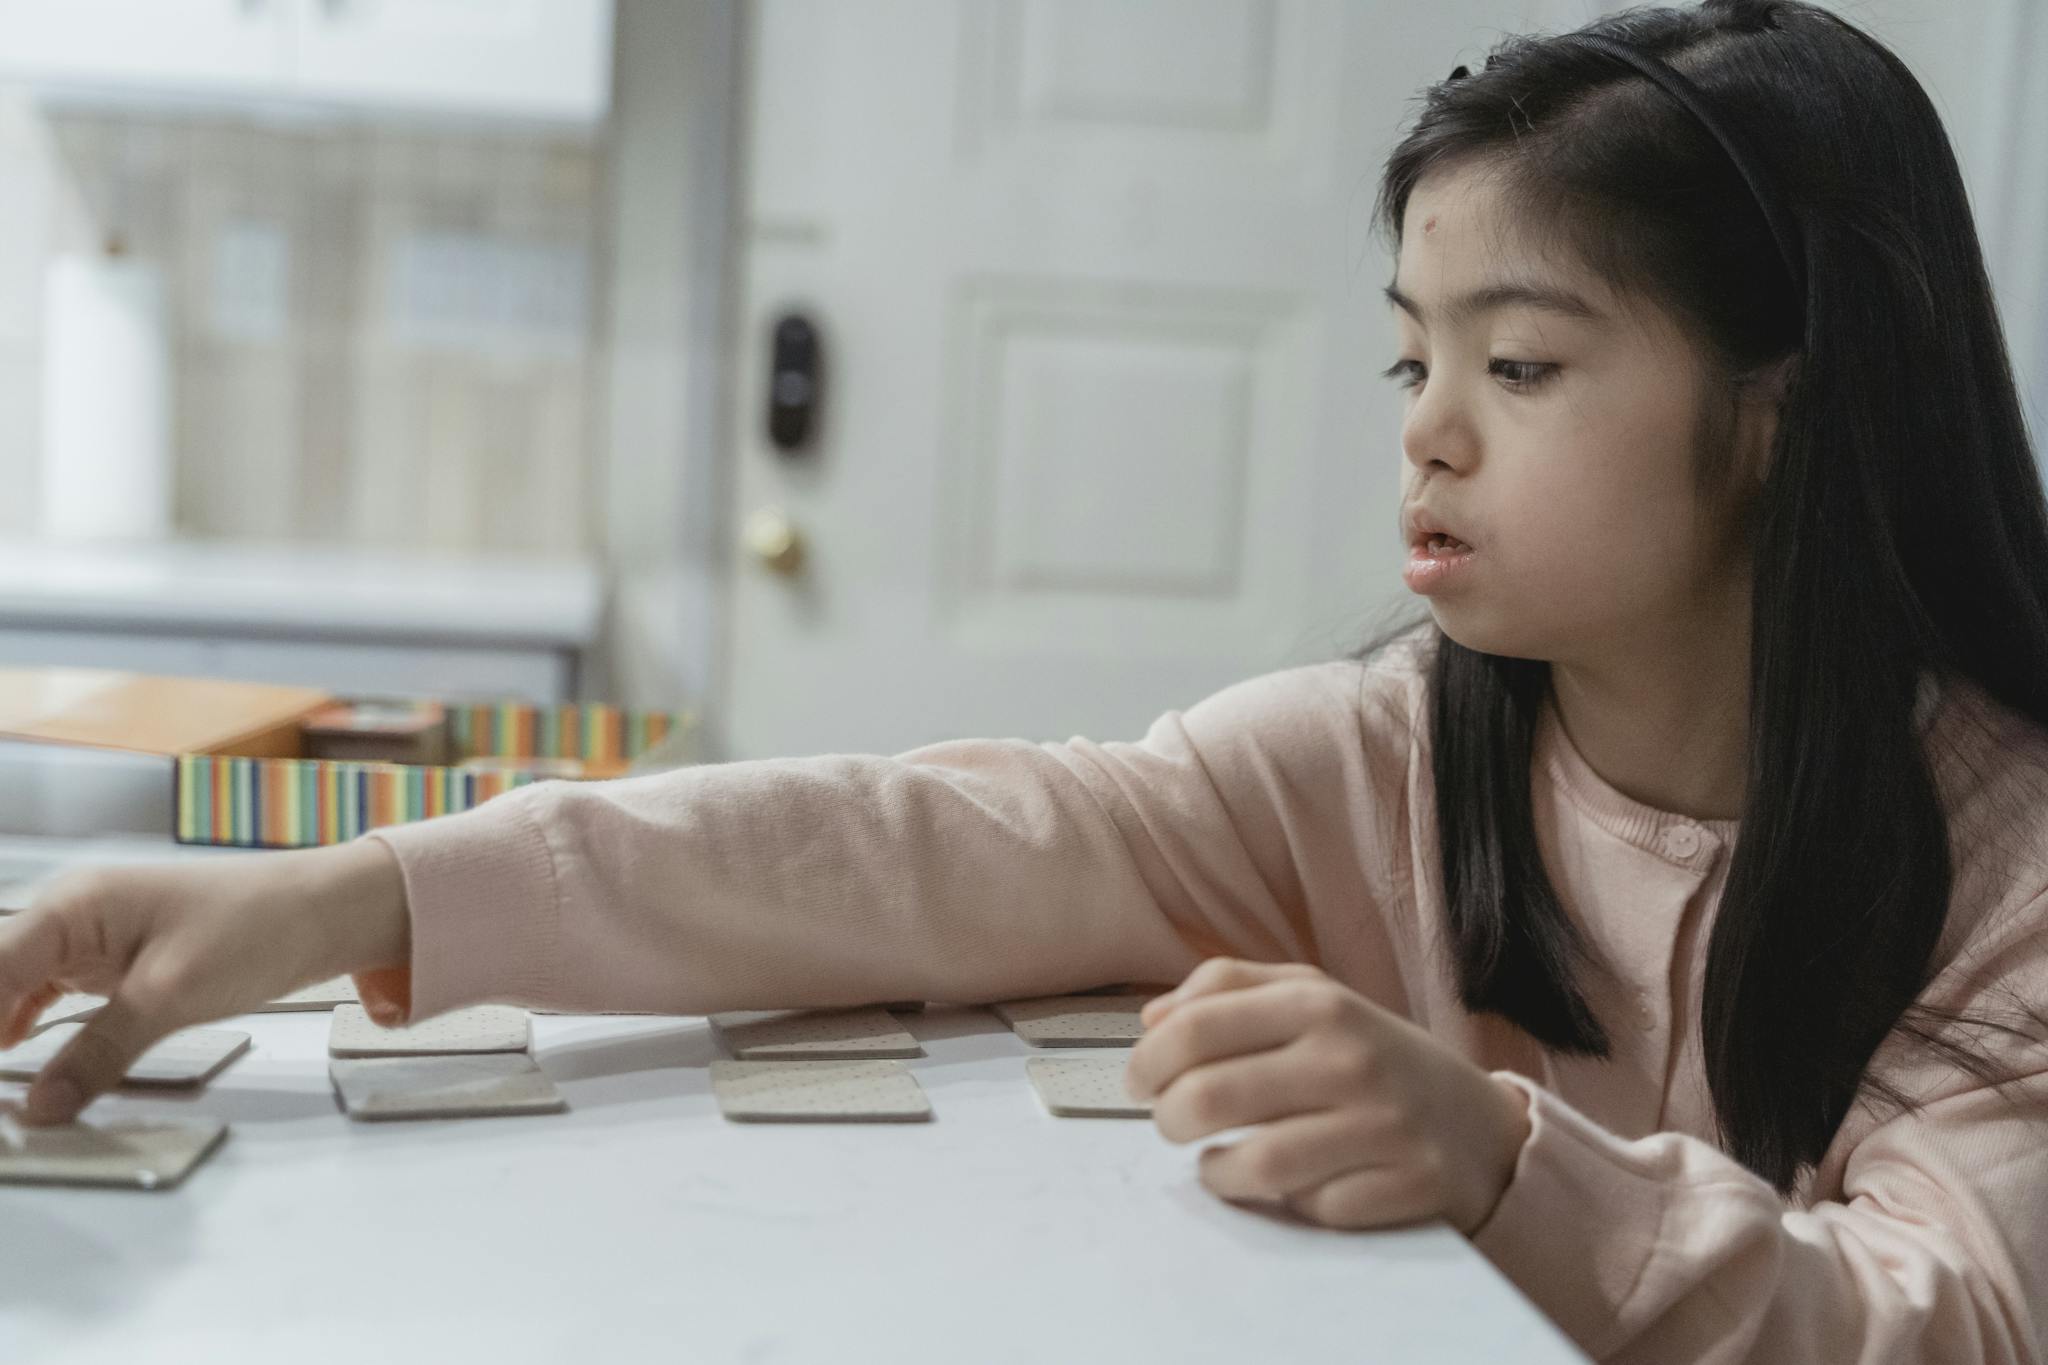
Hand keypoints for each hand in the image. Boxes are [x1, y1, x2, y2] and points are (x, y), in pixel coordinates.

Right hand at [0, 837, 410, 1125]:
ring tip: (4, 1089)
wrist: (327, 910)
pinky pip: (50, 996)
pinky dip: (28, 1027)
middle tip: (0, 1095)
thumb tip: (41, 1104)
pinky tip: (18, 1062)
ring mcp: (92, 938)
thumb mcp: (171, 996)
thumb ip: (99, 1050)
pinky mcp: (115, 962)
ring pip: (13, 989)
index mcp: (74, 906)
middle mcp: (73, 915)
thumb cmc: (259, 926)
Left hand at [1126, 957, 1530, 1234]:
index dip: (1147, 1061)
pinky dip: (1288, 1205)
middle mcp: (1350, 1058)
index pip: (1196, 1027)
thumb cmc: (1373, 1059)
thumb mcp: (1313, 999)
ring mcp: (1383, 1126)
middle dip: (1168, 1119)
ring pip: (1254, 1165)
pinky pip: (1312, 1210)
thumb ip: (1229, 991)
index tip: (1138, 1082)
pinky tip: (1290, 1187)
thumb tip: (1152, 1019)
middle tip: (1171, 1124)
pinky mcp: (1406, 1186)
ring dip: (1216, 1172)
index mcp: (1319, 1003)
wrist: (1481, 1127)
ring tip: (1218, 1163)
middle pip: (1208, 1097)